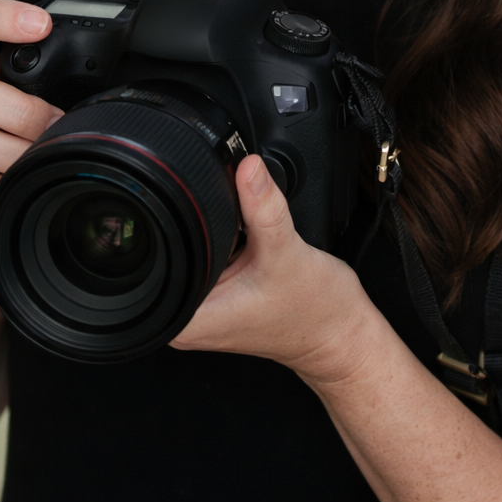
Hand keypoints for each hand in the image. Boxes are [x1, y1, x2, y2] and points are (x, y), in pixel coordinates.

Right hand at [0, 0, 63, 233]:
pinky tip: (23, 183)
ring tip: (42, 155)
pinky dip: (2, 188)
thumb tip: (97, 21)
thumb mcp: (33, 83)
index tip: (41, 24)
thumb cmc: (17, 123)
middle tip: (56, 123)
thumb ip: (52, 57)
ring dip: (13, 151)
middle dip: (20, 110)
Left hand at [170, 154, 378, 387]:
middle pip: (176, 247)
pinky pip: (213, 254)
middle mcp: (189, 318)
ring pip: (196, 248)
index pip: (159, 255)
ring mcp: (205, 308)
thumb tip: (247, 168)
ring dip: (221, 236)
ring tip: (251, 246)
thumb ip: (263, 207)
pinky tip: (253, 249)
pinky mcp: (222, 296)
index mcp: (190, 319)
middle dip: (208, 229)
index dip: (183, 224)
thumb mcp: (286, 252)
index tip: (216, 216)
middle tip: (244, 236)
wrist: (342, 334)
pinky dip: (231, 242)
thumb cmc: (316, 313)